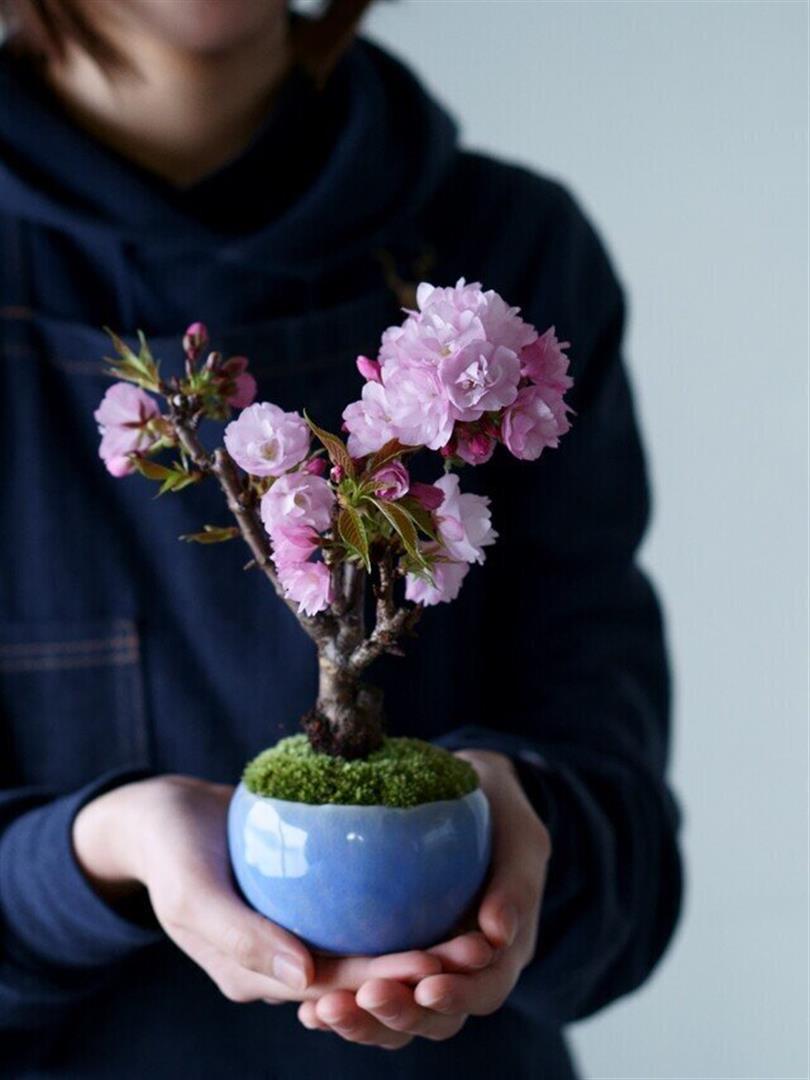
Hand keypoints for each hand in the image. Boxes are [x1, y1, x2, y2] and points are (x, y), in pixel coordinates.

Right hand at [72, 775, 491, 1005]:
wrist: (159, 815)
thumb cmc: (170, 850)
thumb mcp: (191, 892)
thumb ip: (240, 936)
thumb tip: (304, 981)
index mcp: (256, 977)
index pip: (334, 987)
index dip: (386, 978)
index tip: (435, 960)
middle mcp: (283, 964)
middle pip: (361, 974)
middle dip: (416, 972)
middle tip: (471, 946)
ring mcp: (295, 932)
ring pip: (365, 946)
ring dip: (416, 943)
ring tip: (469, 925)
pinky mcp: (305, 900)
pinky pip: (355, 907)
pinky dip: (392, 903)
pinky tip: (436, 879)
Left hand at [297, 750, 550, 1048]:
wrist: (471, 799)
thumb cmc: (500, 813)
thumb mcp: (520, 835)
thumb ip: (516, 881)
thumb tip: (497, 932)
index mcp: (504, 949)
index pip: (486, 988)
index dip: (460, 995)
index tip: (428, 985)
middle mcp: (464, 971)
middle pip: (437, 1017)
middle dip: (402, 1013)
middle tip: (368, 996)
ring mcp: (425, 968)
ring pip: (397, 1015)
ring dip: (363, 1020)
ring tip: (324, 1010)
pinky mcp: (388, 957)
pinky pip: (365, 992)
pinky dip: (340, 1003)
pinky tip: (306, 1006)